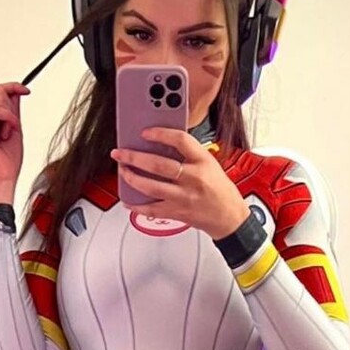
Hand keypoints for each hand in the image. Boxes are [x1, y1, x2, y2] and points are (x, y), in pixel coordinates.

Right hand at [0, 82, 29, 199]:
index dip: (13, 87)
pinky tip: (6, 133)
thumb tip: (16, 91)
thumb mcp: (15, 127)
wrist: (4, 177)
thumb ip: (13, 110)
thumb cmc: (8, 160)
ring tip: (7, 134)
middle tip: (14, 127)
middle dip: (12, 109)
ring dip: (11, 117)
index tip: (26, 90)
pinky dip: (8, 120)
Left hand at [111, 127, 249, 239]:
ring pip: (150, 187)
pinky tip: (128, 199)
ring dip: (132, 178)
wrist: (229, 217)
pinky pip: (151, 209)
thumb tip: (161, 144)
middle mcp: (192, 178)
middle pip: (158, 165)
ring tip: (123, 171)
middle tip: (120, 153)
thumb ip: (188, 154)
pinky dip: (136, 206)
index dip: (160, 134)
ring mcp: (183, 197)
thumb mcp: (209, 164)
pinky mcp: (177, 212)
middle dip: (134, 157)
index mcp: (202, 161)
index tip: (145, 132)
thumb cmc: (219, 189)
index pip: (180, 140)